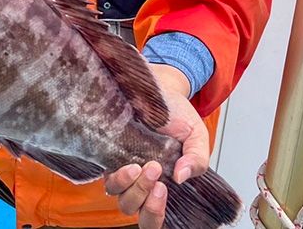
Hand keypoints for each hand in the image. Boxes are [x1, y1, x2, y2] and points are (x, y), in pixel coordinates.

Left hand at [104, 65, 209, 228]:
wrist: (161, 88)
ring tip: (143, 166)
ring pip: (116, 193)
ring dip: (130, 185)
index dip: (155, 214)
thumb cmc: (178, 115)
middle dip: (144, 199)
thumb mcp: (197, 136)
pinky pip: (105, 171)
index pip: (153, 216)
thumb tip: (182, 177)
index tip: (164, 191)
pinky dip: (117, 172)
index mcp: (162, 184)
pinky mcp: (108, 152)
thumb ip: (198, 159)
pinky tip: (129, 161)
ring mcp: (122, 167)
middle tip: (156, 175)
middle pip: (132, 208)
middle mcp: (139, 181)